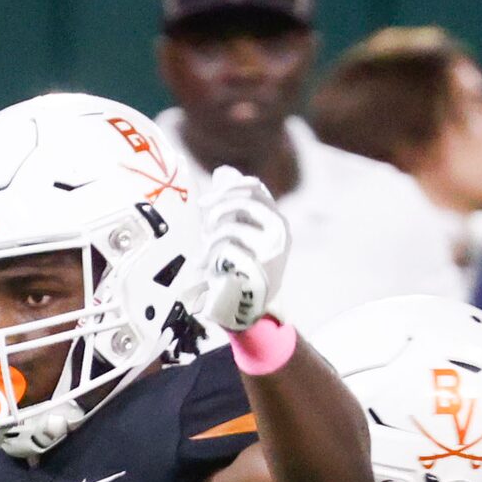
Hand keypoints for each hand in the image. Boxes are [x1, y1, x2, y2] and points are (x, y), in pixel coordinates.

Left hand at [196, 167, 288, 331]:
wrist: (246, 310)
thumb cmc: (238, 269)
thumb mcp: (236, 234)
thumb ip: (232, 205)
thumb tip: (223, 171)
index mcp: (276, 220)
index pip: (254, 188)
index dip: (228, 187)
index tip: (205, 201)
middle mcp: (280, 230)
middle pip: (245, 199)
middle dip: (218, 206)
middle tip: (202, 216)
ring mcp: (273, 248)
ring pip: (233, 225)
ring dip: (211, 238)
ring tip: (204, 252)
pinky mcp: (259, 266)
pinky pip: (227, 249)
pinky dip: (210, 257)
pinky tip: (206, 268)